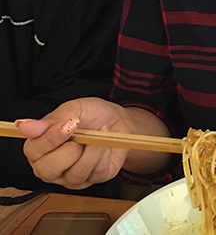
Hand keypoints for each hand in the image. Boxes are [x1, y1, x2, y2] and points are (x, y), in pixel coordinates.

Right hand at [17, 97, 131, 189]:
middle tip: (82, 133)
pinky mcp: (91, 180)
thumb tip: (23, 125)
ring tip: (99, 133)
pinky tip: (105, 143)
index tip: (70, 123)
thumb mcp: (73, 109)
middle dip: (69, 149)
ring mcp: (70, 176)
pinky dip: (103, 153)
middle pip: (47, 170)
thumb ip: (50, 119)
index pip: (32, 150)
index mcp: (40, 146)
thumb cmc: (92, 114)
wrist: (119, 121)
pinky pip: (95, 172)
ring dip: (92, 149)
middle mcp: (51, 166)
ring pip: (75, 173)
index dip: (51, 138)